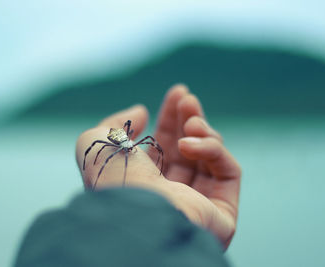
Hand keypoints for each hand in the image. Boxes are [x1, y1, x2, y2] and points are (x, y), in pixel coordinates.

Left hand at [76, 85, 240, 248]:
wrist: (136, 216)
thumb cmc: (114, 182)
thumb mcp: (96, 144)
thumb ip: (114, 123)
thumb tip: (142, 113)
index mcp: (145, 183)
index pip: (165, 148)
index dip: (171, 119)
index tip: (178, 92)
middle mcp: (171, 194)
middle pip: (189, 150)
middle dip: (189, 119)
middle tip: (187, 98)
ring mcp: (199, 204)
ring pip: (211, 158)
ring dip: (203, 131)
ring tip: (190, 125)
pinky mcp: (223, 212)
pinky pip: (228, 170)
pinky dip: (213, 149)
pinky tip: (190, 145)